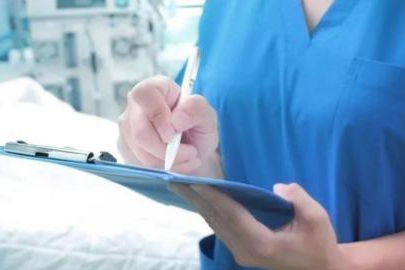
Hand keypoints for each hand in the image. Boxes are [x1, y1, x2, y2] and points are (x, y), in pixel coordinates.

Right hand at [117, 75, 218, 173]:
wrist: (193, 150)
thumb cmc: (197, 127)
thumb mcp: (207, 116)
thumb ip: (196, 110)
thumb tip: (177, 119)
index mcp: (156, 88)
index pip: (144, 95)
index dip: (157, 116)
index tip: (173, 134)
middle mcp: (136, 105)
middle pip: (140, 131)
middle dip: (167, 149)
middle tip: (190, 152)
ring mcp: (128, 127)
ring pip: (141, 151)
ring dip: (169, 160)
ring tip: (188, 157)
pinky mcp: (126, 147)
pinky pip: (141, 162)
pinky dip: (164, 168)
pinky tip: (178, 163)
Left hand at [170, 183, 351, 269]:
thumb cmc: (319, 244)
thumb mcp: (317, 218)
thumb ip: (297, 198)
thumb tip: (276, 187)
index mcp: (261, 242)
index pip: (231, 214)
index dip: (212, 196)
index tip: (194, 182)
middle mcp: (245, 250)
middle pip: (216, 220)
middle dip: (195, 199)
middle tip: (174, 181)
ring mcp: (242, 253)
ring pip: (215, 225)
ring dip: (199, 205)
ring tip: (182, 187)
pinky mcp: (242, 252)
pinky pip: (221, 229)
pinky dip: (210, 213)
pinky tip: (202, 201)